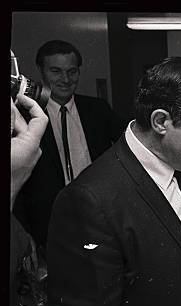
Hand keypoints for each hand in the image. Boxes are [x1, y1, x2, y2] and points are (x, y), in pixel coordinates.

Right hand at [11, 94, 47, 209]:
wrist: (1, 197)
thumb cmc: (5, 174)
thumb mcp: (6, 140)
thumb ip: (9, 122)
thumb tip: (11, 106)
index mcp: (31, 145)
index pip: (40, 118)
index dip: (30, 104)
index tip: (20, 96)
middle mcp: (32, 151)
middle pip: (24, 124)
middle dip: (13, 112)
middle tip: (8, 103)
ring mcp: (26, 158)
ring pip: (18, 134)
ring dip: (10, 125)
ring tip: (7, 117)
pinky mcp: (19, 163)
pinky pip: (16, 144)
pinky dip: (10, 136)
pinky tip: (6, 136)